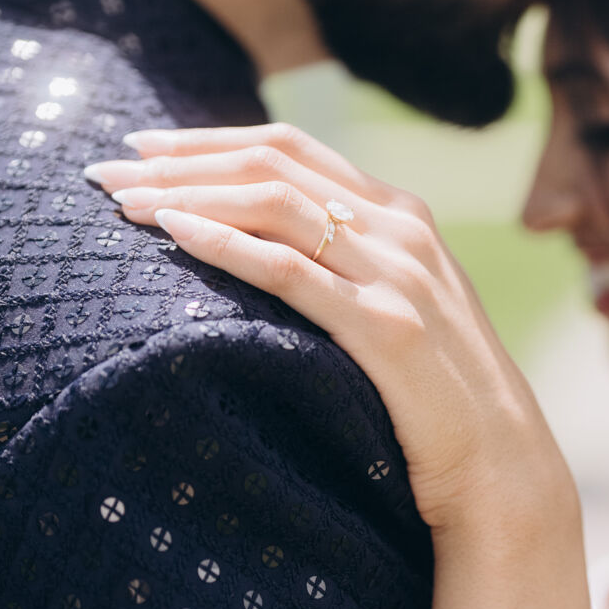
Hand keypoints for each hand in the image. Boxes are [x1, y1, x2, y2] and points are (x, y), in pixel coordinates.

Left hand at [83, 123, 575, 536]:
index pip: (289, 148)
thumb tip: (258, 248)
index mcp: (401, 214)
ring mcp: (398, 273)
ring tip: (122, 203)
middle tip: (106, 172)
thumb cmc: (434, 400)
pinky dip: (227, 243)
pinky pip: (291, 271)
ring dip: (188, 193)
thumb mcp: (392, 310)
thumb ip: (344, 267)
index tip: (142, 147)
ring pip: (275, 203)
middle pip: (271, 164)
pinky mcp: (386, 327)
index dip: (209, 138)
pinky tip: (173, 233)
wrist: (502, 470)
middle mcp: (401, 228)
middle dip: (181, 160)